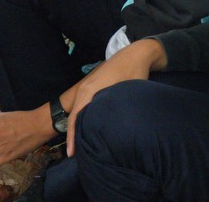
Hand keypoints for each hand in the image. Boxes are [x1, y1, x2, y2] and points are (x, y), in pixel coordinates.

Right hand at [65, 39, 166, 155]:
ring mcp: (89, 85)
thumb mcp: (124, 92)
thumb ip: (114, 109)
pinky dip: (83, 116)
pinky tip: (89, 125)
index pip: (76, 117)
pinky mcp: (95, 85)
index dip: (73, 136)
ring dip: (78, 125)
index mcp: (89, 90)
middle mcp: (86, 88)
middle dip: (73, 134)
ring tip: (80, 143)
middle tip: (74, 154)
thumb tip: (109, 130)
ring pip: (79, 109)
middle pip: (75, 114)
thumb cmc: (133, 72)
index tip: (72, 153)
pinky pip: (85, 104)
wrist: (137, 54)